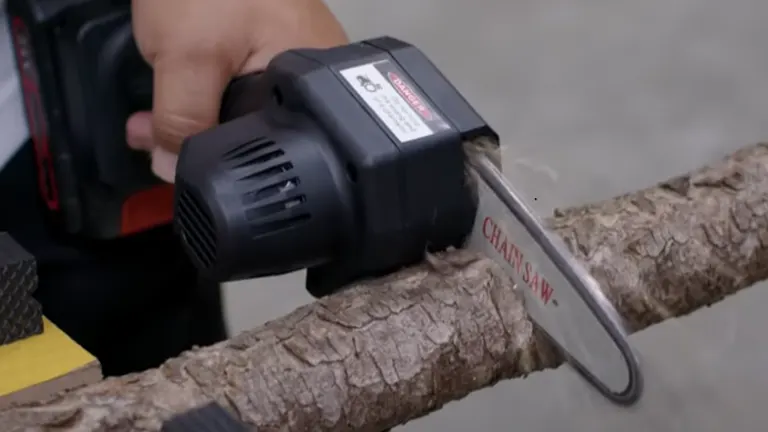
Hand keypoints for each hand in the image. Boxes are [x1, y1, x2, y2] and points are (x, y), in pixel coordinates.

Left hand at [125, 0, 347, 181]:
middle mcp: (310, 73)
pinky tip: (173, 90)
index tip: (172, 162)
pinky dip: (201, 92)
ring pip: (241, 109)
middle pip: (256, 131)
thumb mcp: (187, 59)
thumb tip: (176, 172)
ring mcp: (290, 55)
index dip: (220, 161)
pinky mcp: (269, 41)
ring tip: (151, 119)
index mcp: (311, 83)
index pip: (270, 149)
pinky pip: (237, 83)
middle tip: (152, 139)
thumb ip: (182, 123)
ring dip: (193, 118)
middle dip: (198, 140)